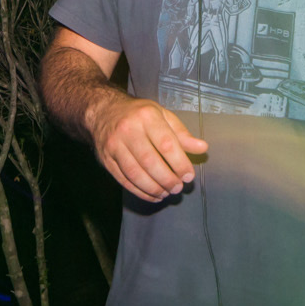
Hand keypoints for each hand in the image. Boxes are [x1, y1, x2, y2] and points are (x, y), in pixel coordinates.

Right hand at [86, 94, 206, 201]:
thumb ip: (182, 133)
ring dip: (153, 188)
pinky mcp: (105, 159)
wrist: (102, 111)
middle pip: (150, 161)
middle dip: (167, 179)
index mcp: (146, 116)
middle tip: (178, 188)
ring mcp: (114, 145)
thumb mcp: (162, 115)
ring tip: (166, 193)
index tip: (189, 176)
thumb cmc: (138, 114)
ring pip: (135, 173)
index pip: (166, 144)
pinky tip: (152, 195)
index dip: (179, 163)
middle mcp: (128, 130)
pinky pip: (123, 179)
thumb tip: (202, 148)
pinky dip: (139, 191)